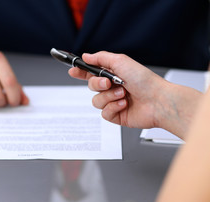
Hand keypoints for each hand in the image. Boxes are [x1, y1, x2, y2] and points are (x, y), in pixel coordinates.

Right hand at [68, 51, 201, 138]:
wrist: (158, 101)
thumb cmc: (145, 81)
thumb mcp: (121, 61)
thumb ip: (101, 58)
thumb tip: (86, 56)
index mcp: (113, 74)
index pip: (91, 72)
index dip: (80, 72)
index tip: (73, 70)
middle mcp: (112, 87)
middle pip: (90, 86)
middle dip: (98, 84)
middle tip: (109, 82)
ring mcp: (113, 101)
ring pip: (96, 101)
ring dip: (108, 97)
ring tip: (123, 94)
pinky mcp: (116, 115)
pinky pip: (104, 113)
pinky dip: (113, 107)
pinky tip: (124, 104)